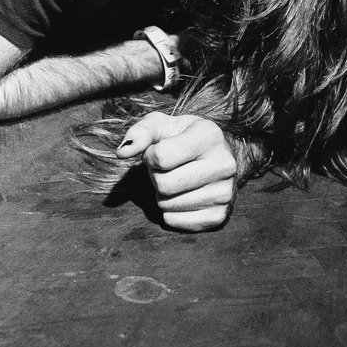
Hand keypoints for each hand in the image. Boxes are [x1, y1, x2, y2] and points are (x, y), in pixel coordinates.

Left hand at [116, 113, 236, 232]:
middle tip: (166, 170)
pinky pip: (175, 221)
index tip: (157, 152)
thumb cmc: (182, 138)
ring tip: (176, 181)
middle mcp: (223, 164)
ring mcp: (224, 193)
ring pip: (168, 205)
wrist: (216, 155)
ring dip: (162, 195)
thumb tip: (122, 152)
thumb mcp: (161, 125)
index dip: (150, 156)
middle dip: (155, 177)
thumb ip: (139, 133)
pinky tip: (181, 197)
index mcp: (210, 136)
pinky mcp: (219, 216)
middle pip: (164, 185)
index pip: (161, 157)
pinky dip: (169, 212)